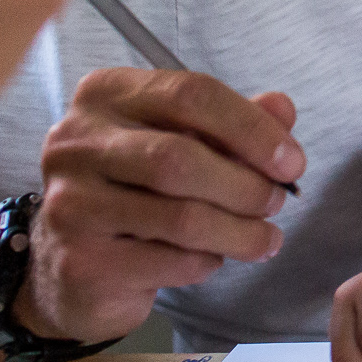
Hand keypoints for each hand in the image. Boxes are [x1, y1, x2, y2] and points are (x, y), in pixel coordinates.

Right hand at [18, 71, 304, 342]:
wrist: (75, 267)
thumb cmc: (138, 190)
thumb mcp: (187, 142)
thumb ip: (235, 122)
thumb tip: (282, 108)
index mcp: (106, 95)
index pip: (190, 93)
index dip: (252, 128)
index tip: (292, 161)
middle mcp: (76, 143)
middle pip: (180, 158)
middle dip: (246, 185)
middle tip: (277, 202)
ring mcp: (70, 204)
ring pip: (180, 217)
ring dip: (239, 231)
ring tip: (265, 238)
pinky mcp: (79, 262)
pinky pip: (169, 262)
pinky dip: (207, 262)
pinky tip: (213, 257)